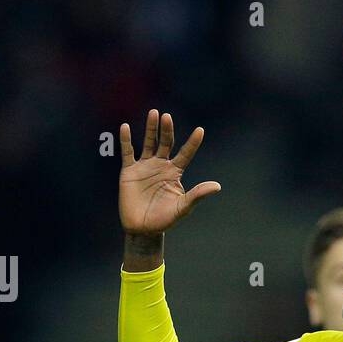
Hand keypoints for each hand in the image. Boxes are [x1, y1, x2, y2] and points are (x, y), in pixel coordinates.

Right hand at [119, 109, 220, 237]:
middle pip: (166, 143)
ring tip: (154, 113)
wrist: (143, 228)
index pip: (186, 153)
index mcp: (175, 172)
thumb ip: (197, 194)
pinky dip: (126, 140)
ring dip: (150, 128)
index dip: (192, 143)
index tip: (200, 130)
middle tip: (167, 116)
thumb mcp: (183, 207)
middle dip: (167, 130)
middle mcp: (161, 165)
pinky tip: (125, 127)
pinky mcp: (129, 171)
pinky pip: (127, 152)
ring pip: (148, 143)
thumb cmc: (165, 219)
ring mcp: (145, 166)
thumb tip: (217, 186)